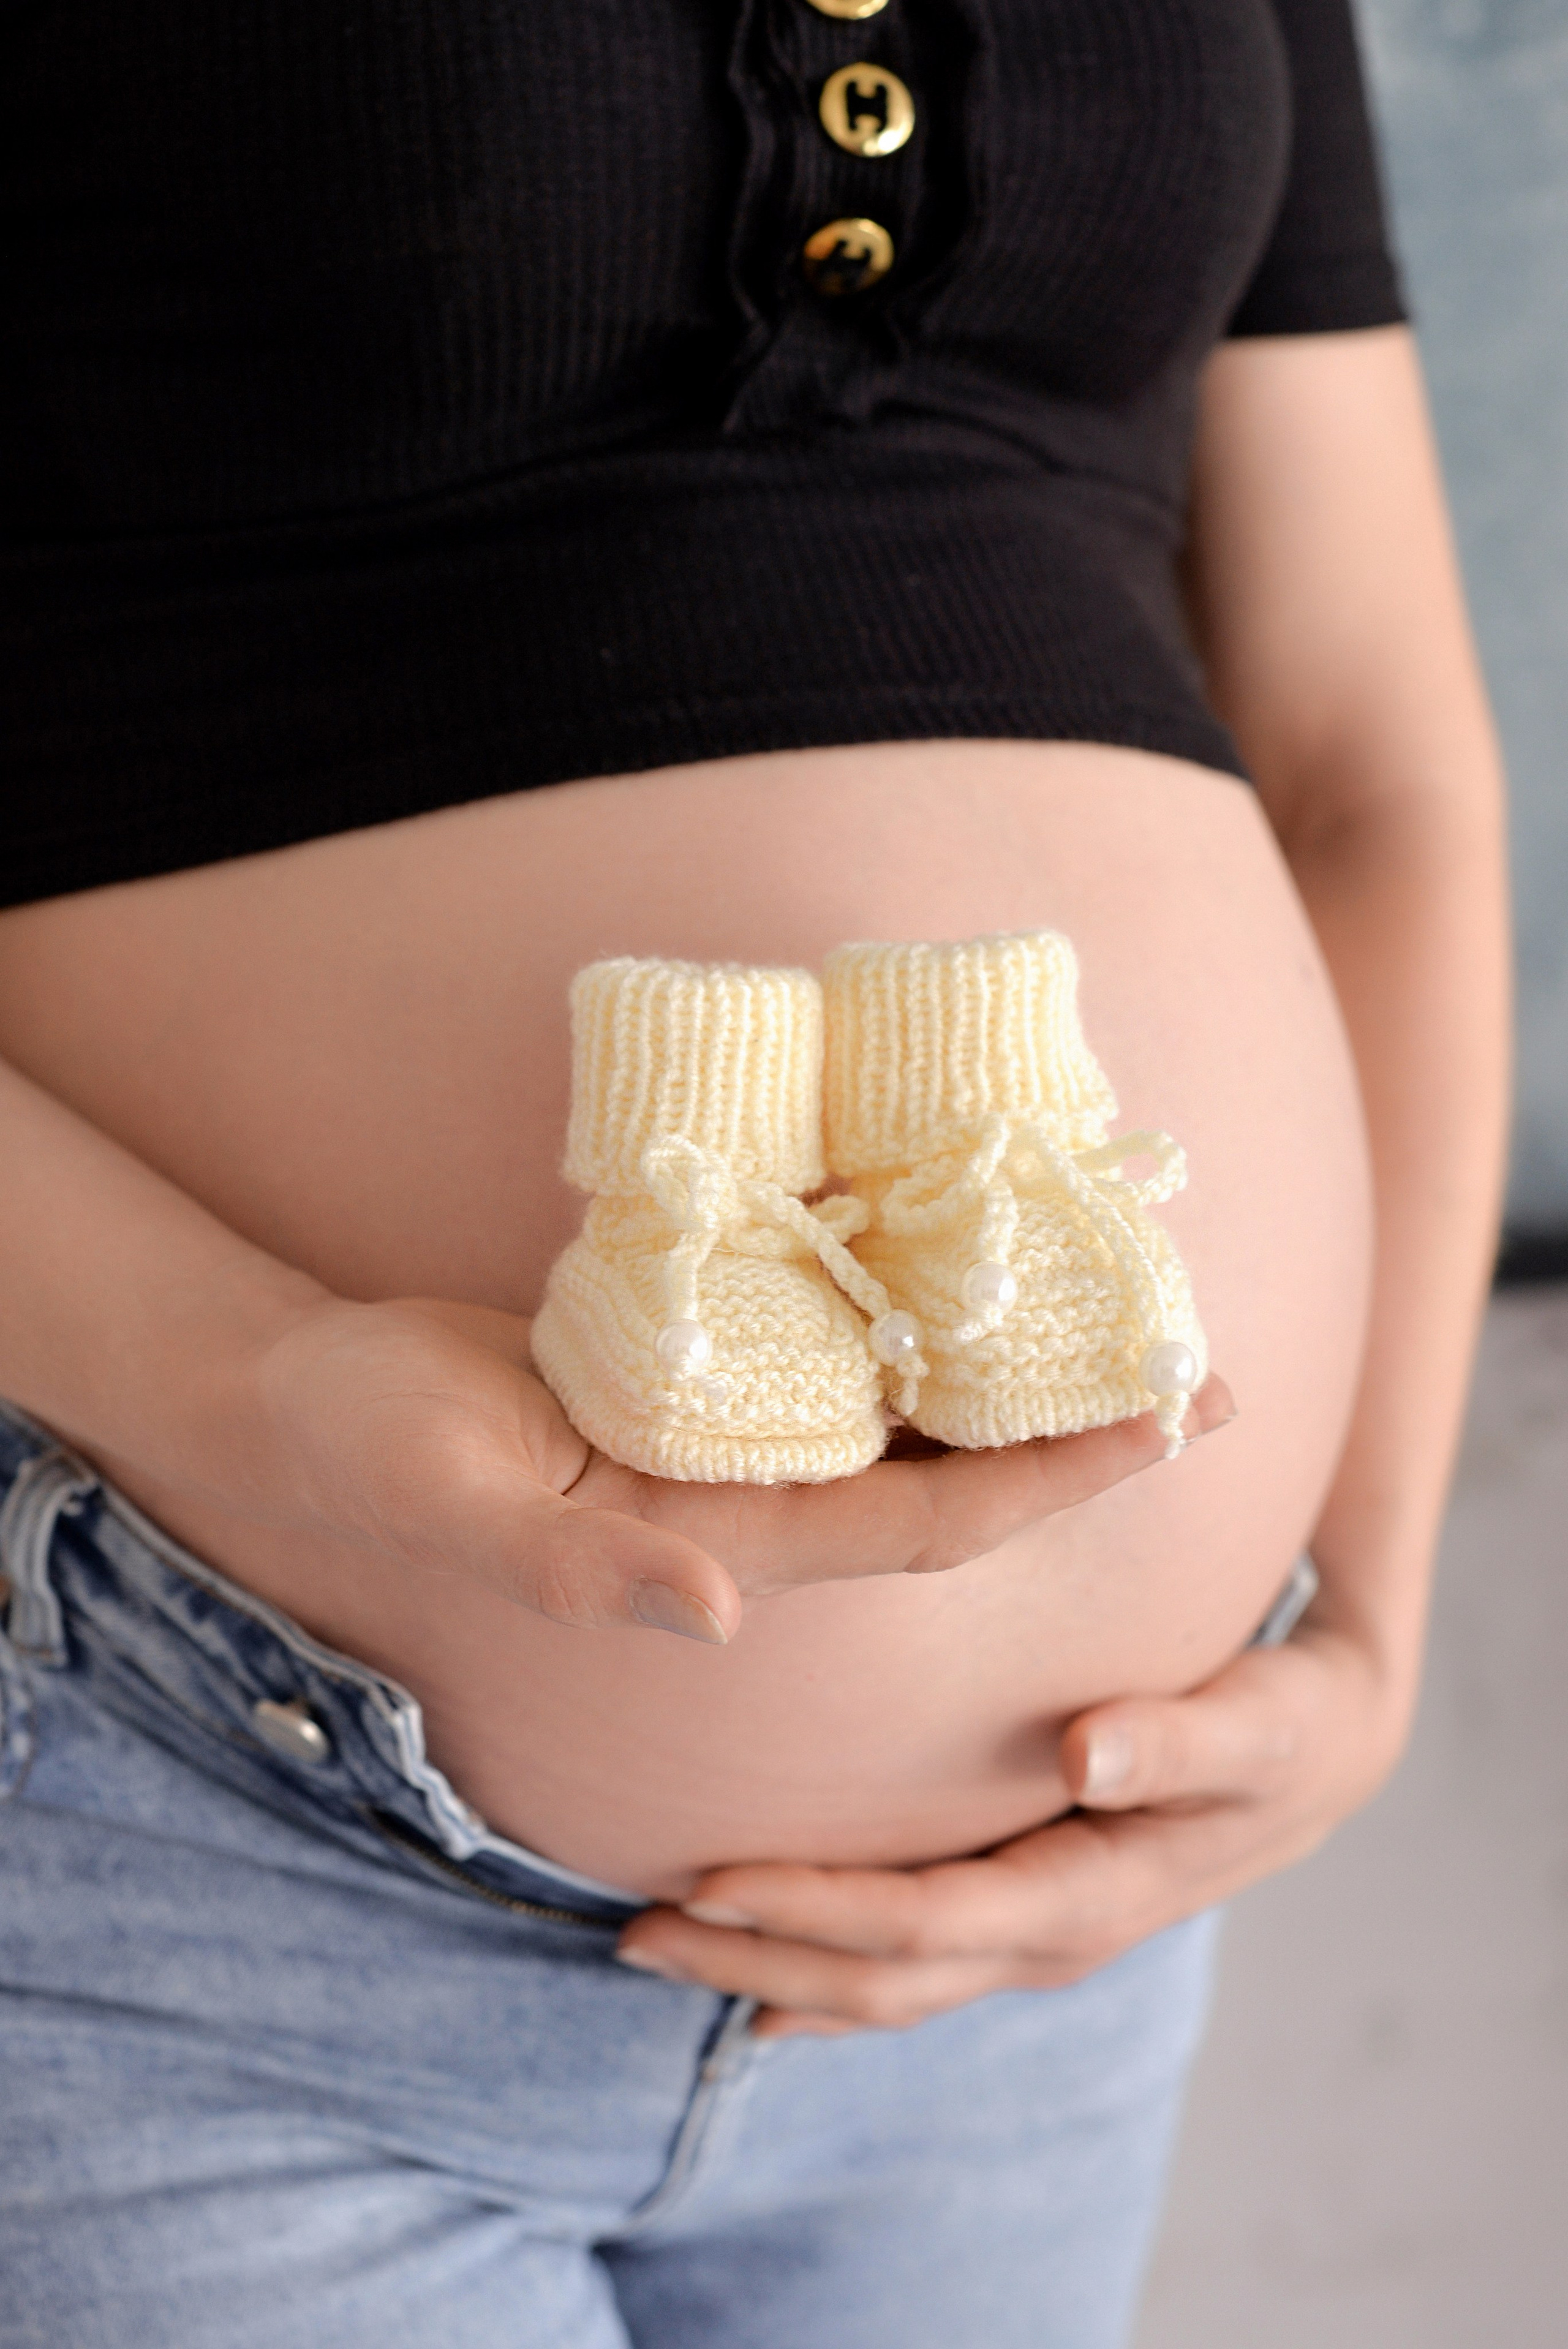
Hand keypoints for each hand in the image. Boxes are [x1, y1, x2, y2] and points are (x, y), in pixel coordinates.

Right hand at [247, 1293, 1234, 1644]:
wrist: (311, 1399)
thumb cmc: (366, 1445)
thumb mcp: (459, 1499)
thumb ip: (581, 1569)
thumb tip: (725, 1615)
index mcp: (716, 1546)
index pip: (921, 1529)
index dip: (1048, 1486)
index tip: (1164, 1430)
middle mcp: (748, 1509)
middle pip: (950, 1480)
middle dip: (1082, 1439)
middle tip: (1214, 1374)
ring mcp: (729, 1447)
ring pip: (906, 1421)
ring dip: (1024, 1382)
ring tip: (1137, 1317)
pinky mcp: (701, 1383)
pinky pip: (835, 1358)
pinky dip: (918, 1323)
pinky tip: (983, 1269)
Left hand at [615, 1608, 1409, 2022]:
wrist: (1319, 1750)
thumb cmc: (1286, 1722)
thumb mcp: (1261, 1723)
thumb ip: (1183, 1739)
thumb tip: (1087, 1750)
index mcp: (1092, 1893)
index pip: (928, 1924)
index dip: (815, 1913)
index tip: (709, 1880)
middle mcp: (1050, 1933)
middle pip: (882, 1977)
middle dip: (755, 1959)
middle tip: (632, 1928)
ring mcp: (1031, 1933)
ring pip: (882, 1983)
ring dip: (767, 1970)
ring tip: (653, 1942)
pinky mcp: (1019, 1907)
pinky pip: (909, 1965)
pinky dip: (822, 1976)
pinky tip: (751, 1979)